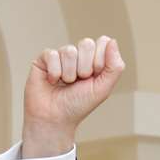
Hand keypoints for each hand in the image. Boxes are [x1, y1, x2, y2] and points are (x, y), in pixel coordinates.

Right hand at [21, 35, 125, 158]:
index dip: (100, 61)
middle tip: (78, 82)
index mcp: (94, 60)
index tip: (93, 78)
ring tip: (65, 84)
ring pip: (69, 51)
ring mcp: (61, 55)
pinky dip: (54, 73)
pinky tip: (52, 82)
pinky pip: (52, 55)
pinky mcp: (44, 58)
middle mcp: (78, 55)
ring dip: (69, 74)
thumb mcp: (103, 89)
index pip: (103, 42)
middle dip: (84, 68)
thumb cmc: (78, 105)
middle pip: (86, 43)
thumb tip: (112, 41)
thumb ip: (114, 67)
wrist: (55, 119)